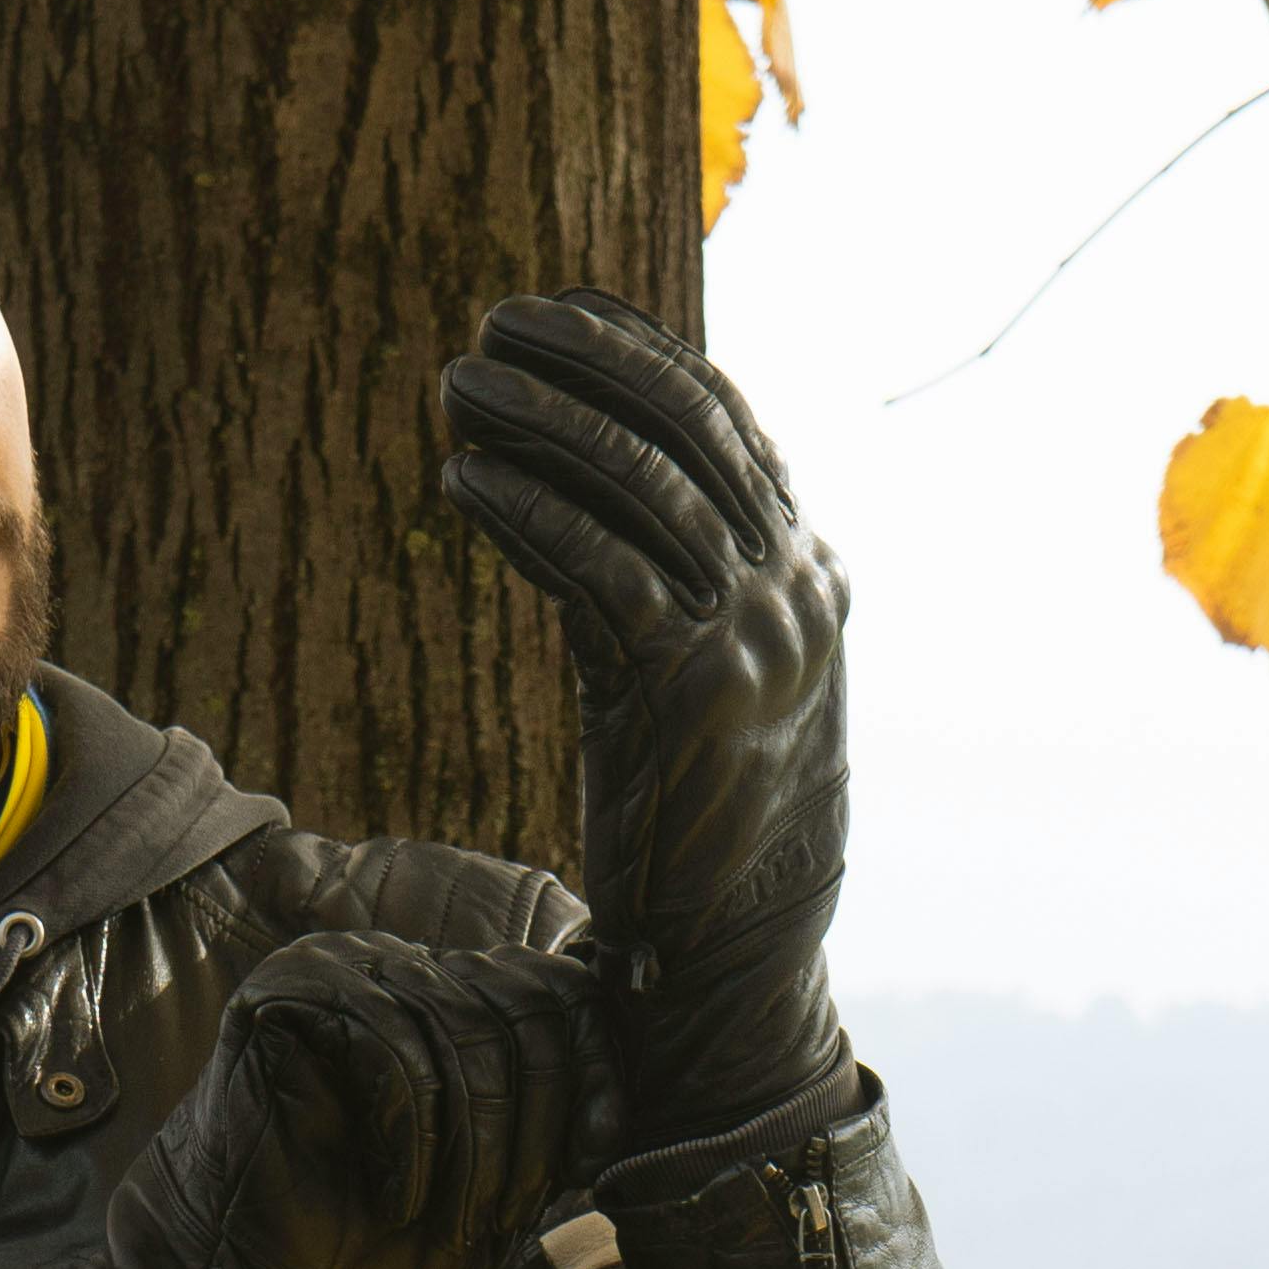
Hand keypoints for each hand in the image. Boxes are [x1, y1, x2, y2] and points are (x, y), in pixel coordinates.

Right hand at [74, 934, 595, 1268]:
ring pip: (464, 1031)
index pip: (559, 994)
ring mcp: (343, 970)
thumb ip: (558, 1124)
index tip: (597, 1158)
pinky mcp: (285, 994)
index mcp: (456, 999)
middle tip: (504, 1216)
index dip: (592, 1073)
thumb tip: (629, 1083)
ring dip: (474, 1149)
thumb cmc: (376, 1247)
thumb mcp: (501, 1185)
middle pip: (520, 1011)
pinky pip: (393, 1046)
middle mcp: (405, 968)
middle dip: (531, 1130)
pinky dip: (412, 1139)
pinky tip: (396, 1197)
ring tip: (451, 1220)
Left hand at [440, 288, 854, 1160]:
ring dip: (537, 423)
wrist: (736, 956)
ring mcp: (752, 635)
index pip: (726, 423)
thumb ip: (693, 594)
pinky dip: (525, 512)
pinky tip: (465, 484)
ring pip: (635, 485)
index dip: (635, 352)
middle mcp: (795, 590)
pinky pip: (595, 568)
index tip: (553, 313)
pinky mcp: (689, 687)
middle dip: (580, 365)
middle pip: (682, 431)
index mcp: (811, 576)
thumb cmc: (710, 831)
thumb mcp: (724, 689)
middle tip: (490, 331)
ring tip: (456, 390)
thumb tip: (605, 506)